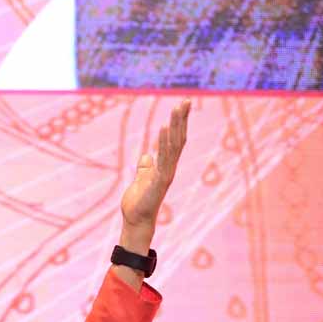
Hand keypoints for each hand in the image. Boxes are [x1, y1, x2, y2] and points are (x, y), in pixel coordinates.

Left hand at [119, 99, 190, 252]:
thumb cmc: (138, 203)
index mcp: (165, 166)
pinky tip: (164, 127)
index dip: (179, 124)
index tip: (182, 106)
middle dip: (182, 119)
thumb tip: (146, 156)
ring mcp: (166, 174)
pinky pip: (164, 158)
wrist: (135, 221)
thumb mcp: (140, 180)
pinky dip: (164, 142)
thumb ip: (145, 168)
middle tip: (186, 100)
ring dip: (176, 125)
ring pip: (175, 146)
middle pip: (179, 139)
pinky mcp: (159, 180)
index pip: (175, 141)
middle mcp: (169, 168)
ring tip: (177, 108)